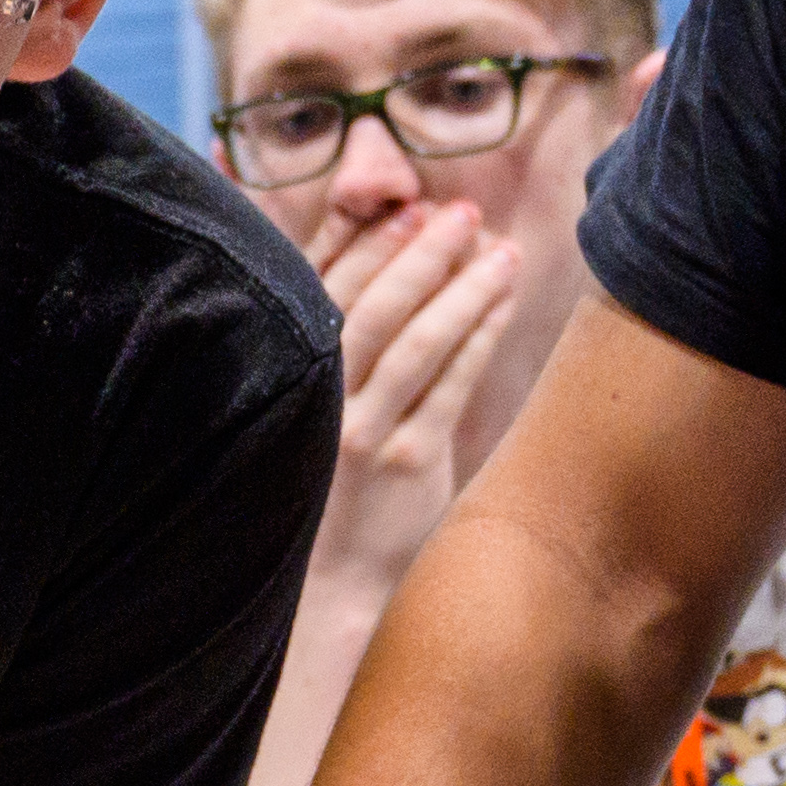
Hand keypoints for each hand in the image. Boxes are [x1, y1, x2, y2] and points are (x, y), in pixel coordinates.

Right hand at [306, 195, 533, 603]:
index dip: (365, 240)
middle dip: (419, 252)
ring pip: (415, 341)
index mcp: (284, 373)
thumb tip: (377, 257)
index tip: (406, 204)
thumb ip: (334, 339)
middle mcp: (316, 399)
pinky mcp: (404, 463)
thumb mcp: (309, 407)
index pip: (321, 286)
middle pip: (370, 305)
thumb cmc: (320, 481)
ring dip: (462, 287)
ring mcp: (359, 432)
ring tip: (500, 250)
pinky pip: (449, 386)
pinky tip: (502, 303)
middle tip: (460, 212)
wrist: (325, 581)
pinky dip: (479, 336)